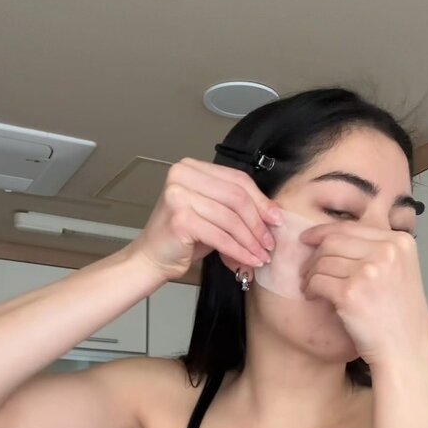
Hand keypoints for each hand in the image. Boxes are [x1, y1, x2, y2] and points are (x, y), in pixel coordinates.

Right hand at [132, 158, 281, 282]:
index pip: (236, 179)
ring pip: (230, 218)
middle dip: (258, 223)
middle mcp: (182, 176)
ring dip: (250, 240)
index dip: (261, 200)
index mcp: (191, 168)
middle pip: (236, 197)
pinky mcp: (180, 219)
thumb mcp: (212, 215)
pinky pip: (220, 236)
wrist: (151, 258)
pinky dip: (238, 251)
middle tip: (270, 242)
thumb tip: (273, 212)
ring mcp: (178, 195)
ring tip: (261, 255)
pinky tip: (249, 260)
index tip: (276, 219)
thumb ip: (236, 206)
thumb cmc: (182, 238)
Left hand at [298, 221, 427, 366]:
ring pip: (322, 260)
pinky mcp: (350, 293)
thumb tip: (369, 207)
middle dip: (314, 256)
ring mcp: (369, 271)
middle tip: (307, 271)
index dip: (323, 232)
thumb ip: (382, 243)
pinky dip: (310, 288)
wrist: (405, 349)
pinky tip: (313, 297)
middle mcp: (387, 251)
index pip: (351, 227)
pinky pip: (317, 280)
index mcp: (400, 242)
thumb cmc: (400, 315)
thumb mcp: (402, 269)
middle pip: (333, 241)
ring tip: (311, 287)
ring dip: (310, 274)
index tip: (308, 239)